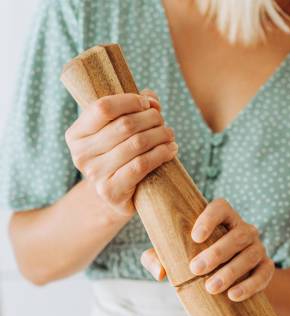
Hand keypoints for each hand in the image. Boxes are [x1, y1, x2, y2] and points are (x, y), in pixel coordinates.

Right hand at [65, 90, 177, 214]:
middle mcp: (80, 155)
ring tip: (170, 135)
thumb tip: (151, 100)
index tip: (148, 104)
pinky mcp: (111, 192)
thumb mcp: (119, 133)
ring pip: (136, 144)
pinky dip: (160, 154)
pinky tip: (170, 150)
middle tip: (163, 122)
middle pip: (124, 125)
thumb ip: (132, 110)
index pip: (103, 108)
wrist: (116, 199)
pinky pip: (140, 165)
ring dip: (160, 135)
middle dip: (150, 119)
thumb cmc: (120, 158)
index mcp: (76, 135)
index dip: (130, 101)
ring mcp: (94, 175)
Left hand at [141, 198, 274, 300]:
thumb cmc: (194, 260)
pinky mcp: (266, 267)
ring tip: (211, 288)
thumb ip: (158, 258)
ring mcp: (257, 248)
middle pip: (238, 235)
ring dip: (231, 271)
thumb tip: (160, 273)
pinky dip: (250, 285)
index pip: (220, 208)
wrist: (225, 281)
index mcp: (223, 219)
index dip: (210, 218)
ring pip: (250, 254)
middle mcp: (244, 230)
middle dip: (217, 252)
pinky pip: (265, 274)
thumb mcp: (174, 256)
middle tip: (196, 269)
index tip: (195, 237)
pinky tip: (234, 295)